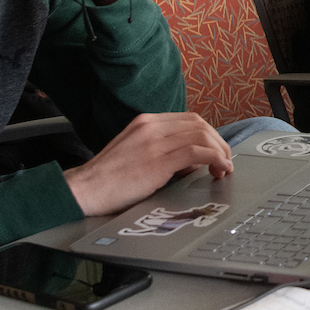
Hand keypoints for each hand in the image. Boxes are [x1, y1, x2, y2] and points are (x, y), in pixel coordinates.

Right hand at [64, 112, 234, 217]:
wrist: (84, 190)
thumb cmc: (108, 178)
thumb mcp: (135, 152)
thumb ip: (161, 150)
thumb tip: (192, 163)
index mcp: (145, 122)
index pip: (189, 120)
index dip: (209, 134)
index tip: (217, 149)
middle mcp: (151, 127)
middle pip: (199, 124)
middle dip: (219, 142)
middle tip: (225, 160)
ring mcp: (154, 142)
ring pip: (202, 136)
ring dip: (220, 152)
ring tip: (224, 168)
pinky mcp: (157, 161)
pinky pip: (197, 152)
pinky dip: (215, 159)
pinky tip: (218, 169)